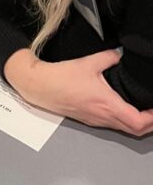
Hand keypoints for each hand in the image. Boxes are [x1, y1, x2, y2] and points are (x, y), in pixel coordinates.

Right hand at [4, 48, 152, 135]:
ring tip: (146, 111)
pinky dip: (126, 121)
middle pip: (136, 131)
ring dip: (139, 124)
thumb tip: (120, 54)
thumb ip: (109, 57)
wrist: (41, 87)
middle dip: (151, 124)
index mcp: (107, 104)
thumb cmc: (63, 77)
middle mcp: (104, 117)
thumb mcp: (88, 62)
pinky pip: (114, 125)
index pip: (139, 122)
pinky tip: (125, 109)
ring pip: (125, 129)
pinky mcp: (89, 119)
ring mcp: (96, 121)